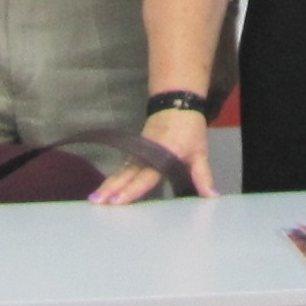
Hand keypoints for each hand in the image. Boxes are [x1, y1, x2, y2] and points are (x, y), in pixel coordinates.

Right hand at [92, 107, 217, 203]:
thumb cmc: (189, 128)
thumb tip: (211, 197)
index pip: (145, 177)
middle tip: (95, 202)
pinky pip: (123, 168)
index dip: (132, 190)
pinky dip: (114, 179)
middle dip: (110, 189)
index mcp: (162, 156)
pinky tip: (104, 191)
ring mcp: (139, 153)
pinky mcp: (136, 152)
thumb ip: (203, 176)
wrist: (177, 104)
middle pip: (125, 175)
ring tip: (94, 199)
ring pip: (121, 172)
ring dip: (108, 185)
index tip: (117, 200)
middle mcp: (146, 156)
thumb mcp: (199, 152)